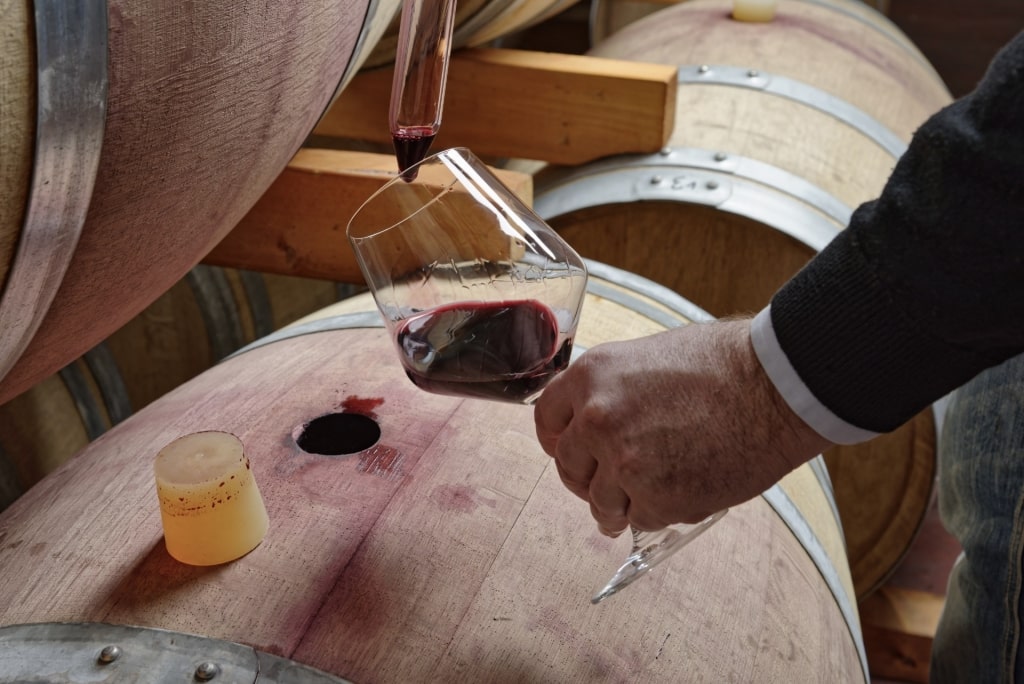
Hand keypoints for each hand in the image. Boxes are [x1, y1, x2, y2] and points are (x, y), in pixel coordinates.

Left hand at [534, 318, 831, 534]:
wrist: (776, 385)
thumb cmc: (724, 363)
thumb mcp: (648, 357)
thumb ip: (613, 390)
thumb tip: (596, 419)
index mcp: (591, 376)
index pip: (546, 420)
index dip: (559, 441)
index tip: (571, 452)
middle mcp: (597, 420)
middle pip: (568, 467)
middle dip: (588, 478)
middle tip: (611, 482)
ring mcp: (625, 463)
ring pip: (601, 503)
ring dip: (620, 505)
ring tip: (646, 496)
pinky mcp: (659, 499)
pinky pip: (642, 520)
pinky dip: (659, 512)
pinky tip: (681, 493)